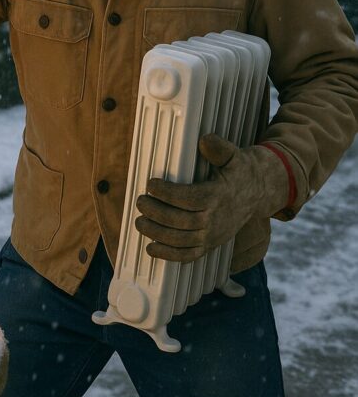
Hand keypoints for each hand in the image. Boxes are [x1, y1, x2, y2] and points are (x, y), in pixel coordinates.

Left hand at [134, 133, 288, 261]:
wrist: (258, 194)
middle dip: (156, 213)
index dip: (167, 193)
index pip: (189, 198)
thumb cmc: (239, 171)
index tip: (150, 184)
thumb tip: (205, 140)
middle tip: (140, 201)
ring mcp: (213, 236)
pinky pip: (189, 256)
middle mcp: (216, 220)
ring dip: (157, 233)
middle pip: (181, 221)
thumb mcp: (234, 155)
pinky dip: (168, 255)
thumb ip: (220, 148)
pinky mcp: (210, 245)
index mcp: (218, 196)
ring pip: (182, 240)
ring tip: (139, 222)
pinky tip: (150, 248)